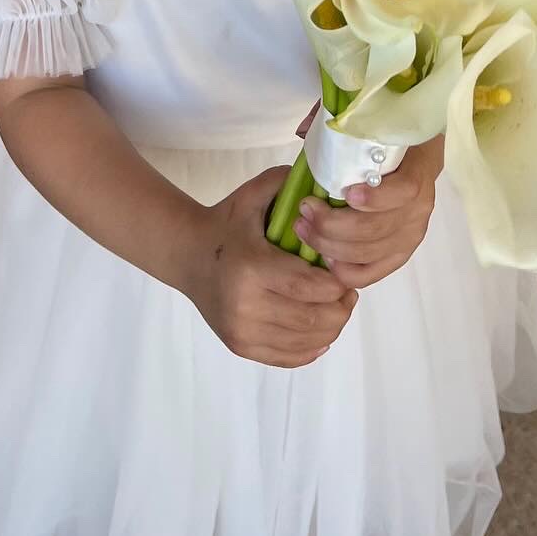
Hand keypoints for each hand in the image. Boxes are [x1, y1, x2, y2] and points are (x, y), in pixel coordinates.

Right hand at [181, 166, 358, 368]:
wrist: (188, 255)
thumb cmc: (227, 224)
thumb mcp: (252, 195)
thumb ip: (285, 182)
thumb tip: (323, 178)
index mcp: (251, 267)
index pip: (310, 287)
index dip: (338, 284)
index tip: (345, 269)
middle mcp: (245, 305)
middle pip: (313, 319)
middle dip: (341, 307)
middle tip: (348, 291)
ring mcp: (241, 331)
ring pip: (306, 342)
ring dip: (331, 326)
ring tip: (336, 306)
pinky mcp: (240, 346)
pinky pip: (289, 357)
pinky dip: (312, 346)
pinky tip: (318, 328)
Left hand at [292, 136, 443, 288]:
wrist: (415, 155)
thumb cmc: (385, 137)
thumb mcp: (366, 120)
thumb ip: (336, 121)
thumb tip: (302, 131)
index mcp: (417, 169)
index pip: (405, 191)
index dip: (376, 198)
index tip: (345, 193)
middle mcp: (421, 206)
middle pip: (378, 229)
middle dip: (334, 225)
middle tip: (305, 211)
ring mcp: (412, 233)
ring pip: (372, 253)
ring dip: (333, 246)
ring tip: (304, 230)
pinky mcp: (401, 252)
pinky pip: (375, 272)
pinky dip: (348, 271)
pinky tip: (326, 258)